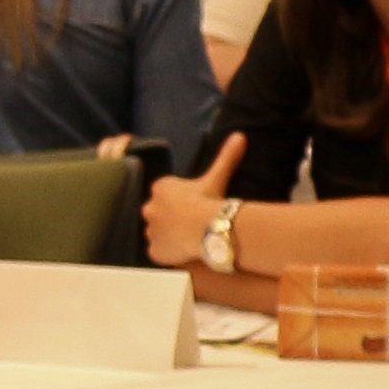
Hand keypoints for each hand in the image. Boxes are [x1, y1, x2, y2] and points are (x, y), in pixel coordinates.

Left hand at [141, 133, 248, 269]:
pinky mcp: (153, 251)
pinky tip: (186, 250)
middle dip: (174, 218)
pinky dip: (170, 252)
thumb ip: (225, 157)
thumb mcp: (216, 177)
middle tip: (195, 223)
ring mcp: (150, 231)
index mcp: (160, 188)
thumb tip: (240, 136)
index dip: (184, 202)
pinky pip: (160, 252)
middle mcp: (149, 208)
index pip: (168, 195)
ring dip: (171, 235)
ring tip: (192, 237)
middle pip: (161, 214)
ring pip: (160, 233)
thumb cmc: (210, 201)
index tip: (198, 206)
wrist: (209, 229)